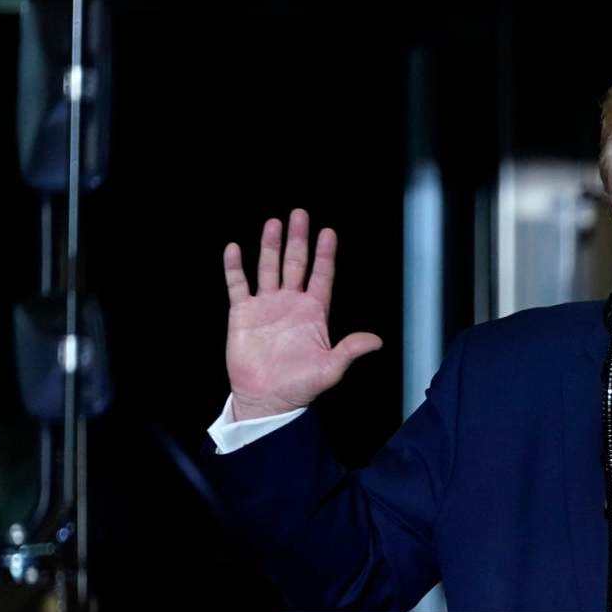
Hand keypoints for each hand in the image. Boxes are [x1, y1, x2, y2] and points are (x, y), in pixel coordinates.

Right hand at [222, 209, 382, 420]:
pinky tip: (234, 249)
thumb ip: (350, 350)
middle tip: (300, 214)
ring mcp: (266, 305)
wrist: (267, 398)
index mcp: (314, 312)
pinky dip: (235, 267)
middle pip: (296, 264)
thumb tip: (377, 341)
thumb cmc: (300, 385)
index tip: (329, 233)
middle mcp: (290, 303)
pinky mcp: (242, 313)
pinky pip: (237, 285)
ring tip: (273, 223)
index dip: (325, 255)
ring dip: (270, 246)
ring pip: (268, 267)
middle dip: (298, 239)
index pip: (322, 276)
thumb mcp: (331, 368)